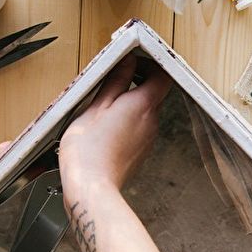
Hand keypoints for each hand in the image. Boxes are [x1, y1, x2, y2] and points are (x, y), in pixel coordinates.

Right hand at [58, 54, 171, 197]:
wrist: (92, 189)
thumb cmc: (88, 152)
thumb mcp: (96, 106)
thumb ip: (115, 81)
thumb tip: (127, 62)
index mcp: (142, 105)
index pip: (162, 75)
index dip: (149, 64)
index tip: (132, 61)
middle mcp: (151, 120)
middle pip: (155, 92)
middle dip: (138, 81)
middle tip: (115, 78)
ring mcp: (148, 137)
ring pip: (146, 110)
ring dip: (130, 101)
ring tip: (105, 103)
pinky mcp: (141, 150)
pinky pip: (140, 127)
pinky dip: (128, 119)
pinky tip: (107, 125)